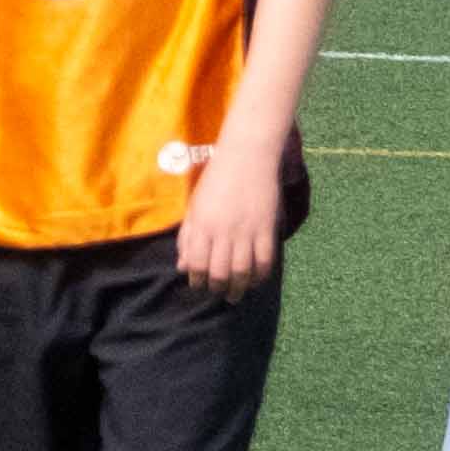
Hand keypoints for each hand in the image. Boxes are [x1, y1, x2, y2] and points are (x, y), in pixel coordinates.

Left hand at [174, 141, 286, 297]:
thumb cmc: (217, 179)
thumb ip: (187, 237)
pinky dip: (260, 276)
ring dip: (239, 288)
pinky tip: (255, 280)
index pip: (197, 264)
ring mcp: (247, 231)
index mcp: (202, 225)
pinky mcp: (267, 228)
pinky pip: (265, 261)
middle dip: (217, 288)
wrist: (247, 156)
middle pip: (220, 273)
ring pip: (243, 271)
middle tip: (218, 291)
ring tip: (235, 294)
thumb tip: (182, 267)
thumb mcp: (195, 206)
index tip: (198, 284)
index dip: (197, 280)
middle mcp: (224, 231)